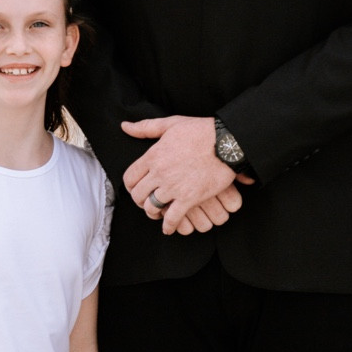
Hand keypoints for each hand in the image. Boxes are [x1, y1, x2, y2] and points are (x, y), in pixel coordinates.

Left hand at [121, 116, 244, 233]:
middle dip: (140, 201)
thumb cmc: (200, 130)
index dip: (131, 186)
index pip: (130, 178)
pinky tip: (169, 227)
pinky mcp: (189, 198)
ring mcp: (173, 187)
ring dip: (153, 213)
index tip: (137, 188)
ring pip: (152, 208)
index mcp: (153, 155)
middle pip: (138, 195)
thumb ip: (146, 127)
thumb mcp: (170, 124)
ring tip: (158, 214)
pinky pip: (172, 218)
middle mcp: (159, 173)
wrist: (226, 142)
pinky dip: (169, 226)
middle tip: (146, 202)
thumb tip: (125, 126)